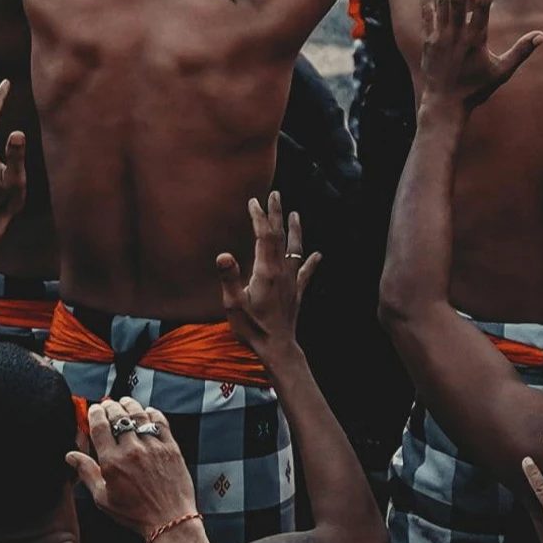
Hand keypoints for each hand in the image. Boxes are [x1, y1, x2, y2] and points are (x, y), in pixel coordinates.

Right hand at [69, 395, 203, 538]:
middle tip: (107, 405)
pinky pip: (160, 422)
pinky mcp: (171, 448)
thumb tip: (70, 456)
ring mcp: (153, 447)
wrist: (170, 521)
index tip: (94, 410)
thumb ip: (87, 473)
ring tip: (124, 402)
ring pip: (139, 414)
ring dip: (130, 405)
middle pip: (119, 416)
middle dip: (110, 406)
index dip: (95, 413)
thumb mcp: (103, 498)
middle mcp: (132, 450)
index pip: (100, 426)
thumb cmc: (135, 514)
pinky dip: (152, 413)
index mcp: (112, 462)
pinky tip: (147, 412)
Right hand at [218, 193, 316, 357]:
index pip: (264, 236)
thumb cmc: (252, 328)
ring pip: (295, 249)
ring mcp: (292, 282)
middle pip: (280, 236)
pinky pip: (305, 272)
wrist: (277, 348)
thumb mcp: (233, 304)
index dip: (259, 216)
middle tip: (275, 195)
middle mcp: (282, 272)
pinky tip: (318, 255)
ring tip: (296, 214)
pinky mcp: (297, 293)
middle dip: (277, 214)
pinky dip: (311, 262)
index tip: (254, 201)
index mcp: (266, 271)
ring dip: (295, 230)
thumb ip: (229, 278)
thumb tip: (223, 255)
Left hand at [417, 0, 542, 109]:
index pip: (483, 4)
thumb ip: (521, 51)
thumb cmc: (476, 88)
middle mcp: (458, 34)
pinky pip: (425, 14)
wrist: (445, 104)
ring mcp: (440, 36)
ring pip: (443, 2)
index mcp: (477, 39)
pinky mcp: (428, 40)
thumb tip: (541, 36)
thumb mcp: (502, 71)